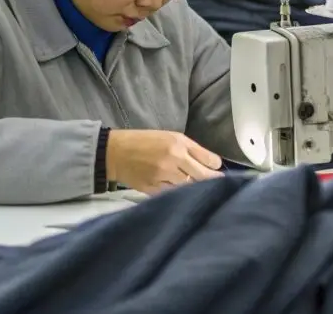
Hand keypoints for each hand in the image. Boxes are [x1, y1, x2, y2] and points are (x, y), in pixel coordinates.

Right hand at [105, 130, 222, 194]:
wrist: (115, 152)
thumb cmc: (143, 142)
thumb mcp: (169, 136)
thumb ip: (191, 149)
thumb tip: (213, 164)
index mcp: (178, 144)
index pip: (209, 160)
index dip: (216, 167)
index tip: (217, 170)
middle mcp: (173, 159)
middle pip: (203, 177)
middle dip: (212, 181)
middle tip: (216, 184)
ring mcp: (163, 176)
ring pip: (190, 188)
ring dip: (195, 189)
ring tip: (197, 189)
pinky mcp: (154, 189)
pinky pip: (174, 195)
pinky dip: (179, 195)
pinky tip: (180, 194)